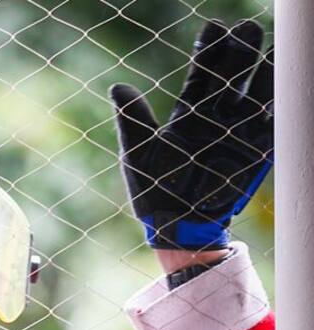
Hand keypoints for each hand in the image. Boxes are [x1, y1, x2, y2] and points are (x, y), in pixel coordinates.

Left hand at [110, 19, 272, 250]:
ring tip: (270, 44)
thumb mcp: (137, 155)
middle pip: (232, 75)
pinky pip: (273, 121)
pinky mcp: (257, 149)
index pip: (203, 73)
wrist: (180, 227)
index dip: (209, 50)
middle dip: (240, 51)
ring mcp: (239, 131)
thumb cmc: (155, 192)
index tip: (214, 26)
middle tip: (246, 29)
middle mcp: (216, 116)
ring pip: (256, 91)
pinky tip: (287, 79)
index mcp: (188, 113)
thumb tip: (118, 87)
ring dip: (264, 68)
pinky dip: (280, 101)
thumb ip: (133, 121)